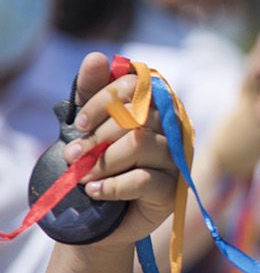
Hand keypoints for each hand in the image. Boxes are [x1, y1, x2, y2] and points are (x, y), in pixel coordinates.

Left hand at [63, 54, 178, 247]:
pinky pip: (142, 179)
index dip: (104, 101)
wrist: (99, 216)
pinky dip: (111, 186)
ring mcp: (176, 159)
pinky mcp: (173, 190)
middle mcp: (172, 129)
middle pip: (137, 118)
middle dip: (96, 137)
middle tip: (71, 155)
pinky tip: (94, 191)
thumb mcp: (88, 127)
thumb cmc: (98, 165)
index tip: (79, 123)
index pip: (137, 87)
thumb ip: (92, 92)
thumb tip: (97, 56)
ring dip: (102, 161)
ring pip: (139, 145)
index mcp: (155, 108)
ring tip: (81, 176)